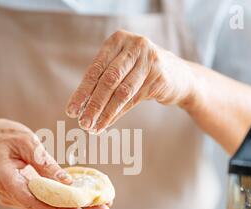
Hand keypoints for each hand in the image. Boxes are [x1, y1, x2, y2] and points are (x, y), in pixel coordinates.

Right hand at [0, 119, 109, 208]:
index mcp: (6, 180)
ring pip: (47, 208)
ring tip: (103, 206)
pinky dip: (66, 202)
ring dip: (74, 208)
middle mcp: (10, 195)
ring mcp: (17, 198)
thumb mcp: (25, 140)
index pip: (32, 202)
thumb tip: (67, 181)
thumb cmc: (3, 137)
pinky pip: (46, 202)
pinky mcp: (24, 195)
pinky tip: (88, 200)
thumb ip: (43, 160)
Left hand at [66, 30, 196, 133]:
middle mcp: (134, 46)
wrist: (179, 76)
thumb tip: (79, 107)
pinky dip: (117, 114)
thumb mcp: (121, 68)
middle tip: (82, 122)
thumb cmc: (141, 72)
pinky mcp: (160, 77)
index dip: (82, 91)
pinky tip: (106, 124)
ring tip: (92, 127)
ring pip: (121, 92)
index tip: (71, 110)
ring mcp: (149, 60)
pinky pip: (133, 99)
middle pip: (108, 79)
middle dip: (93, 104)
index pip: (96, 69)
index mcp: (118, 40)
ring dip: (104, 112)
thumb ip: (102, 81)